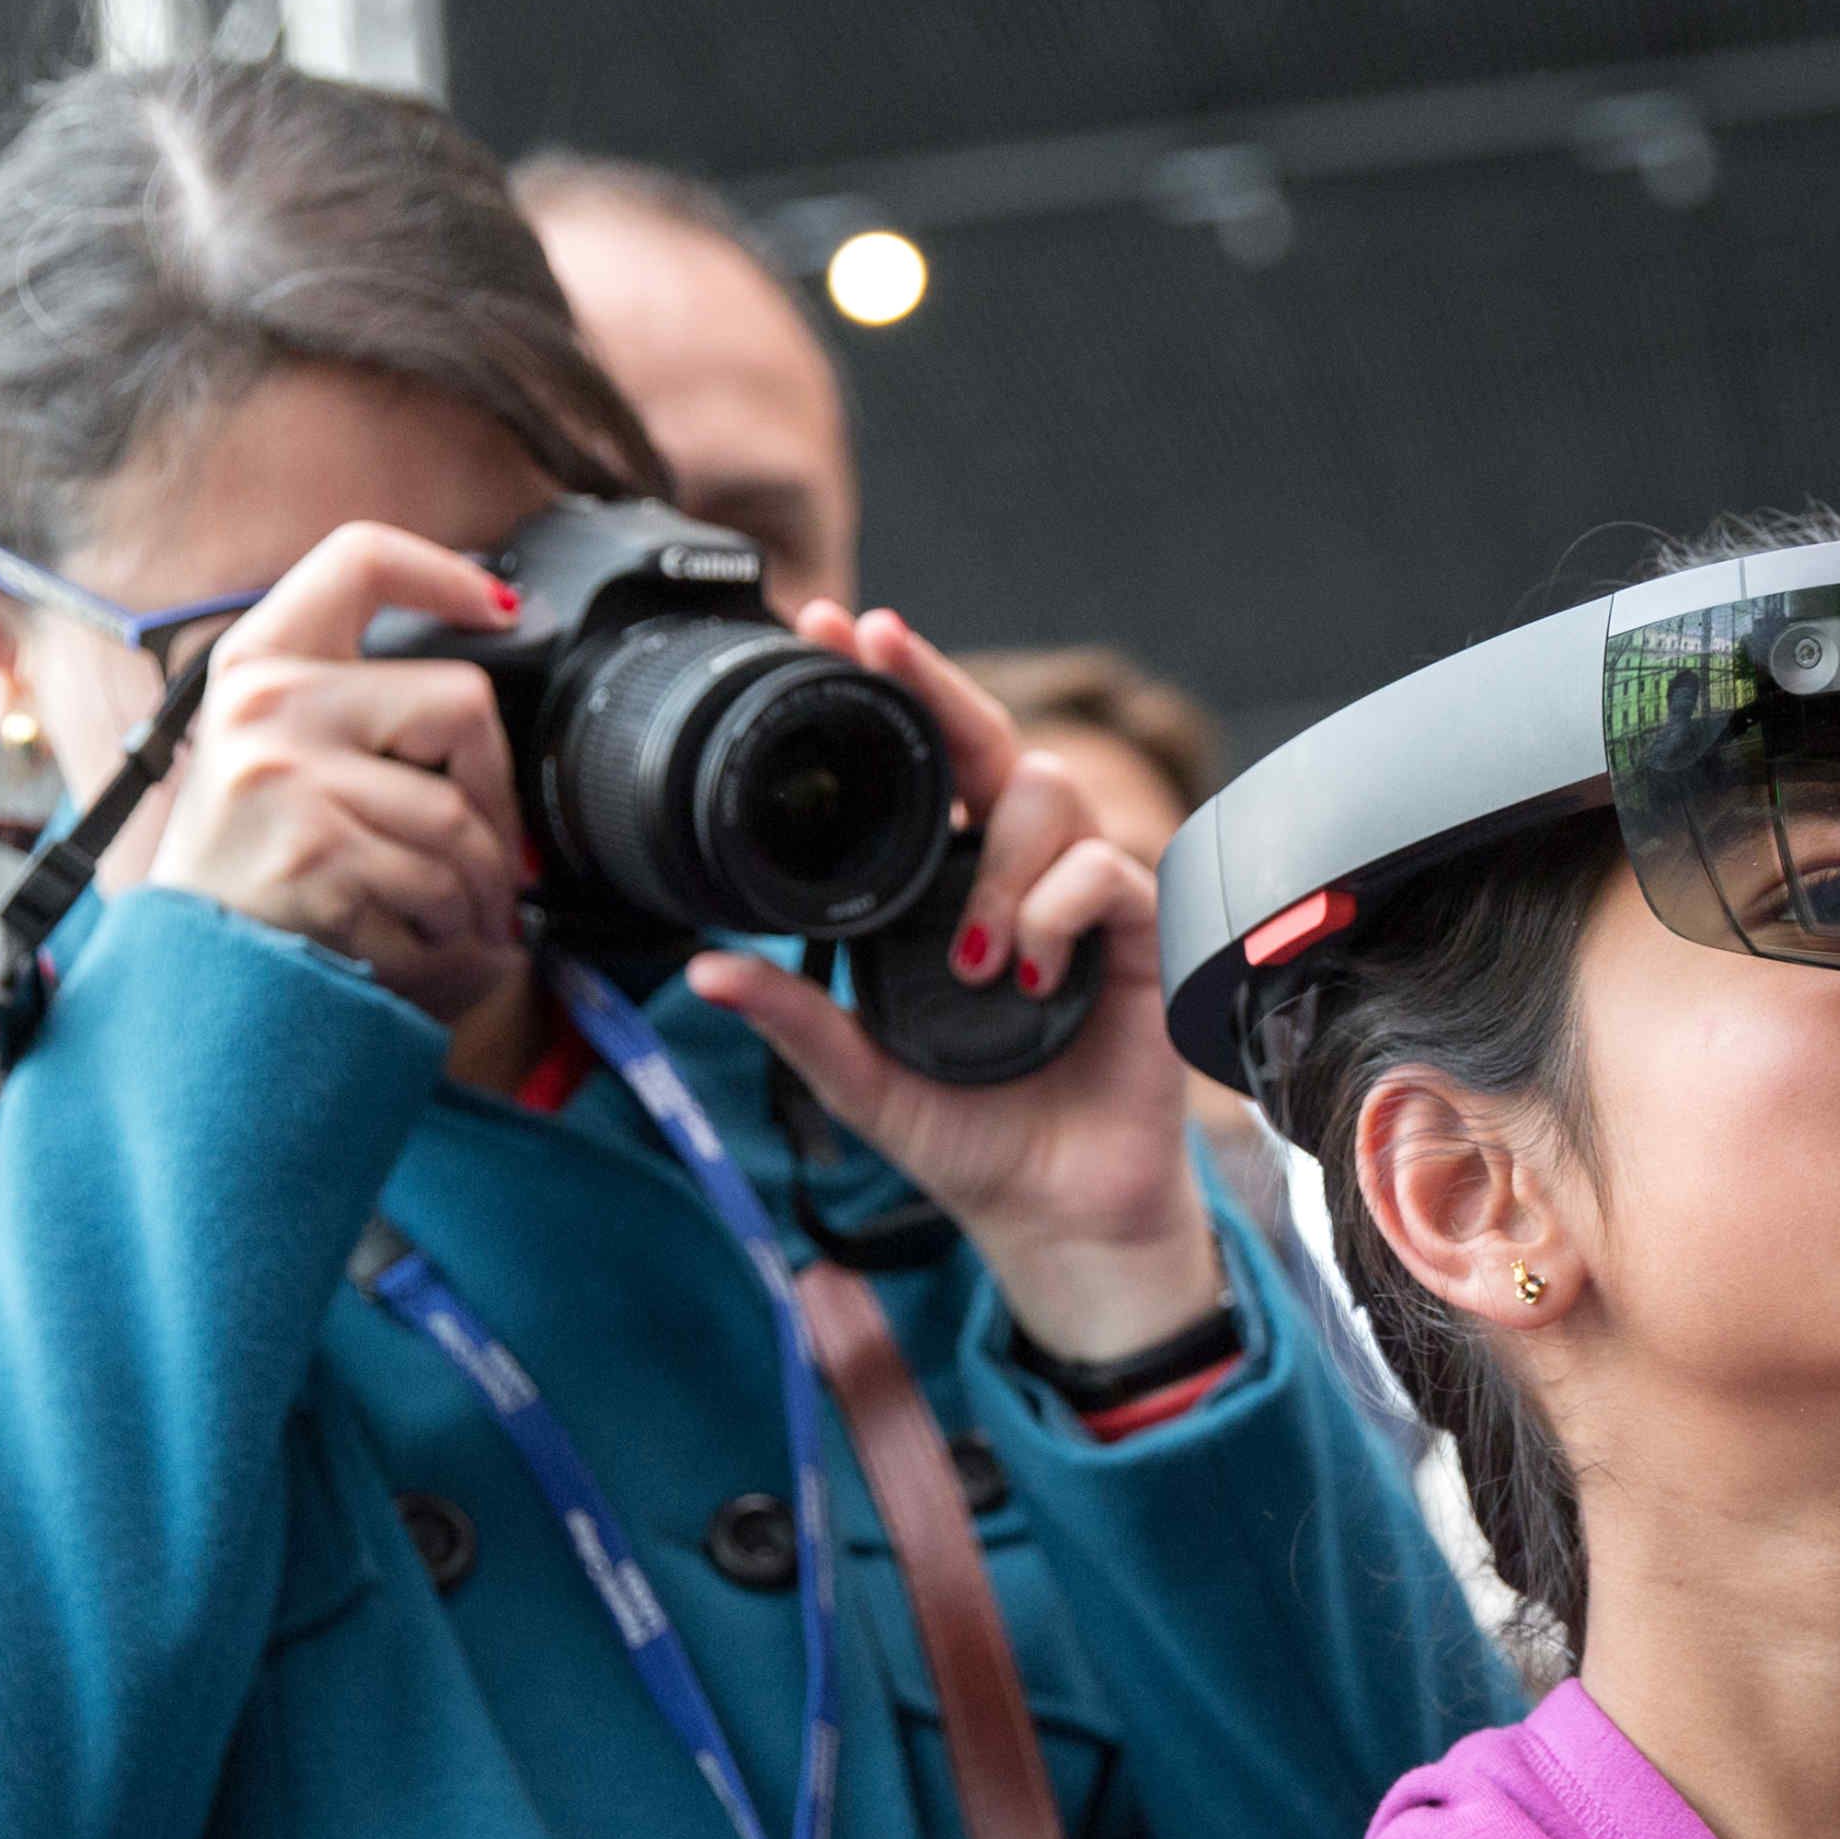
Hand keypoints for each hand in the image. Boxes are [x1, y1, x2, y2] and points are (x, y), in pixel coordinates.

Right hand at [144, 523, 526, 1025]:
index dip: (444, 572)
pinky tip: (423, 951)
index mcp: (257, 662)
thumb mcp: (277, 755)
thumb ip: (358, 706)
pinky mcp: (316, 855)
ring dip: (483, 891)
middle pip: (465, 704)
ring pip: (464, 819)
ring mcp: (288, 778)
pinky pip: (441, 888)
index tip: (500, 607)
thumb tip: (497, 648)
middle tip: (494, 855)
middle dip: (498, 796)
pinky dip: (455, 939)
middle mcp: (267, 706)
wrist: (196, 974)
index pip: (358, 560)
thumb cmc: (257, 865)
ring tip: (459, 922)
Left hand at [683, 604, 1222, 1359]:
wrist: (1059, 1214)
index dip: (881, 691)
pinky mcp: (1138, 934)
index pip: (913, 768)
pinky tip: (1031, 974)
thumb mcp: (857, 1079)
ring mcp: (1078, 896)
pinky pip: (1104, 872)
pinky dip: (1059, 908)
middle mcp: (1011, 875)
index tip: (825, 624)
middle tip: (878, 643)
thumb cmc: (971, 1141)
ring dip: (1002, 859)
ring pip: (1046, 796)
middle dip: (931, 683)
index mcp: (941, 890)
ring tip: (979, 957)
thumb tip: (701, 973)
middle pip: (984, 739)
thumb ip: (794, 1019)